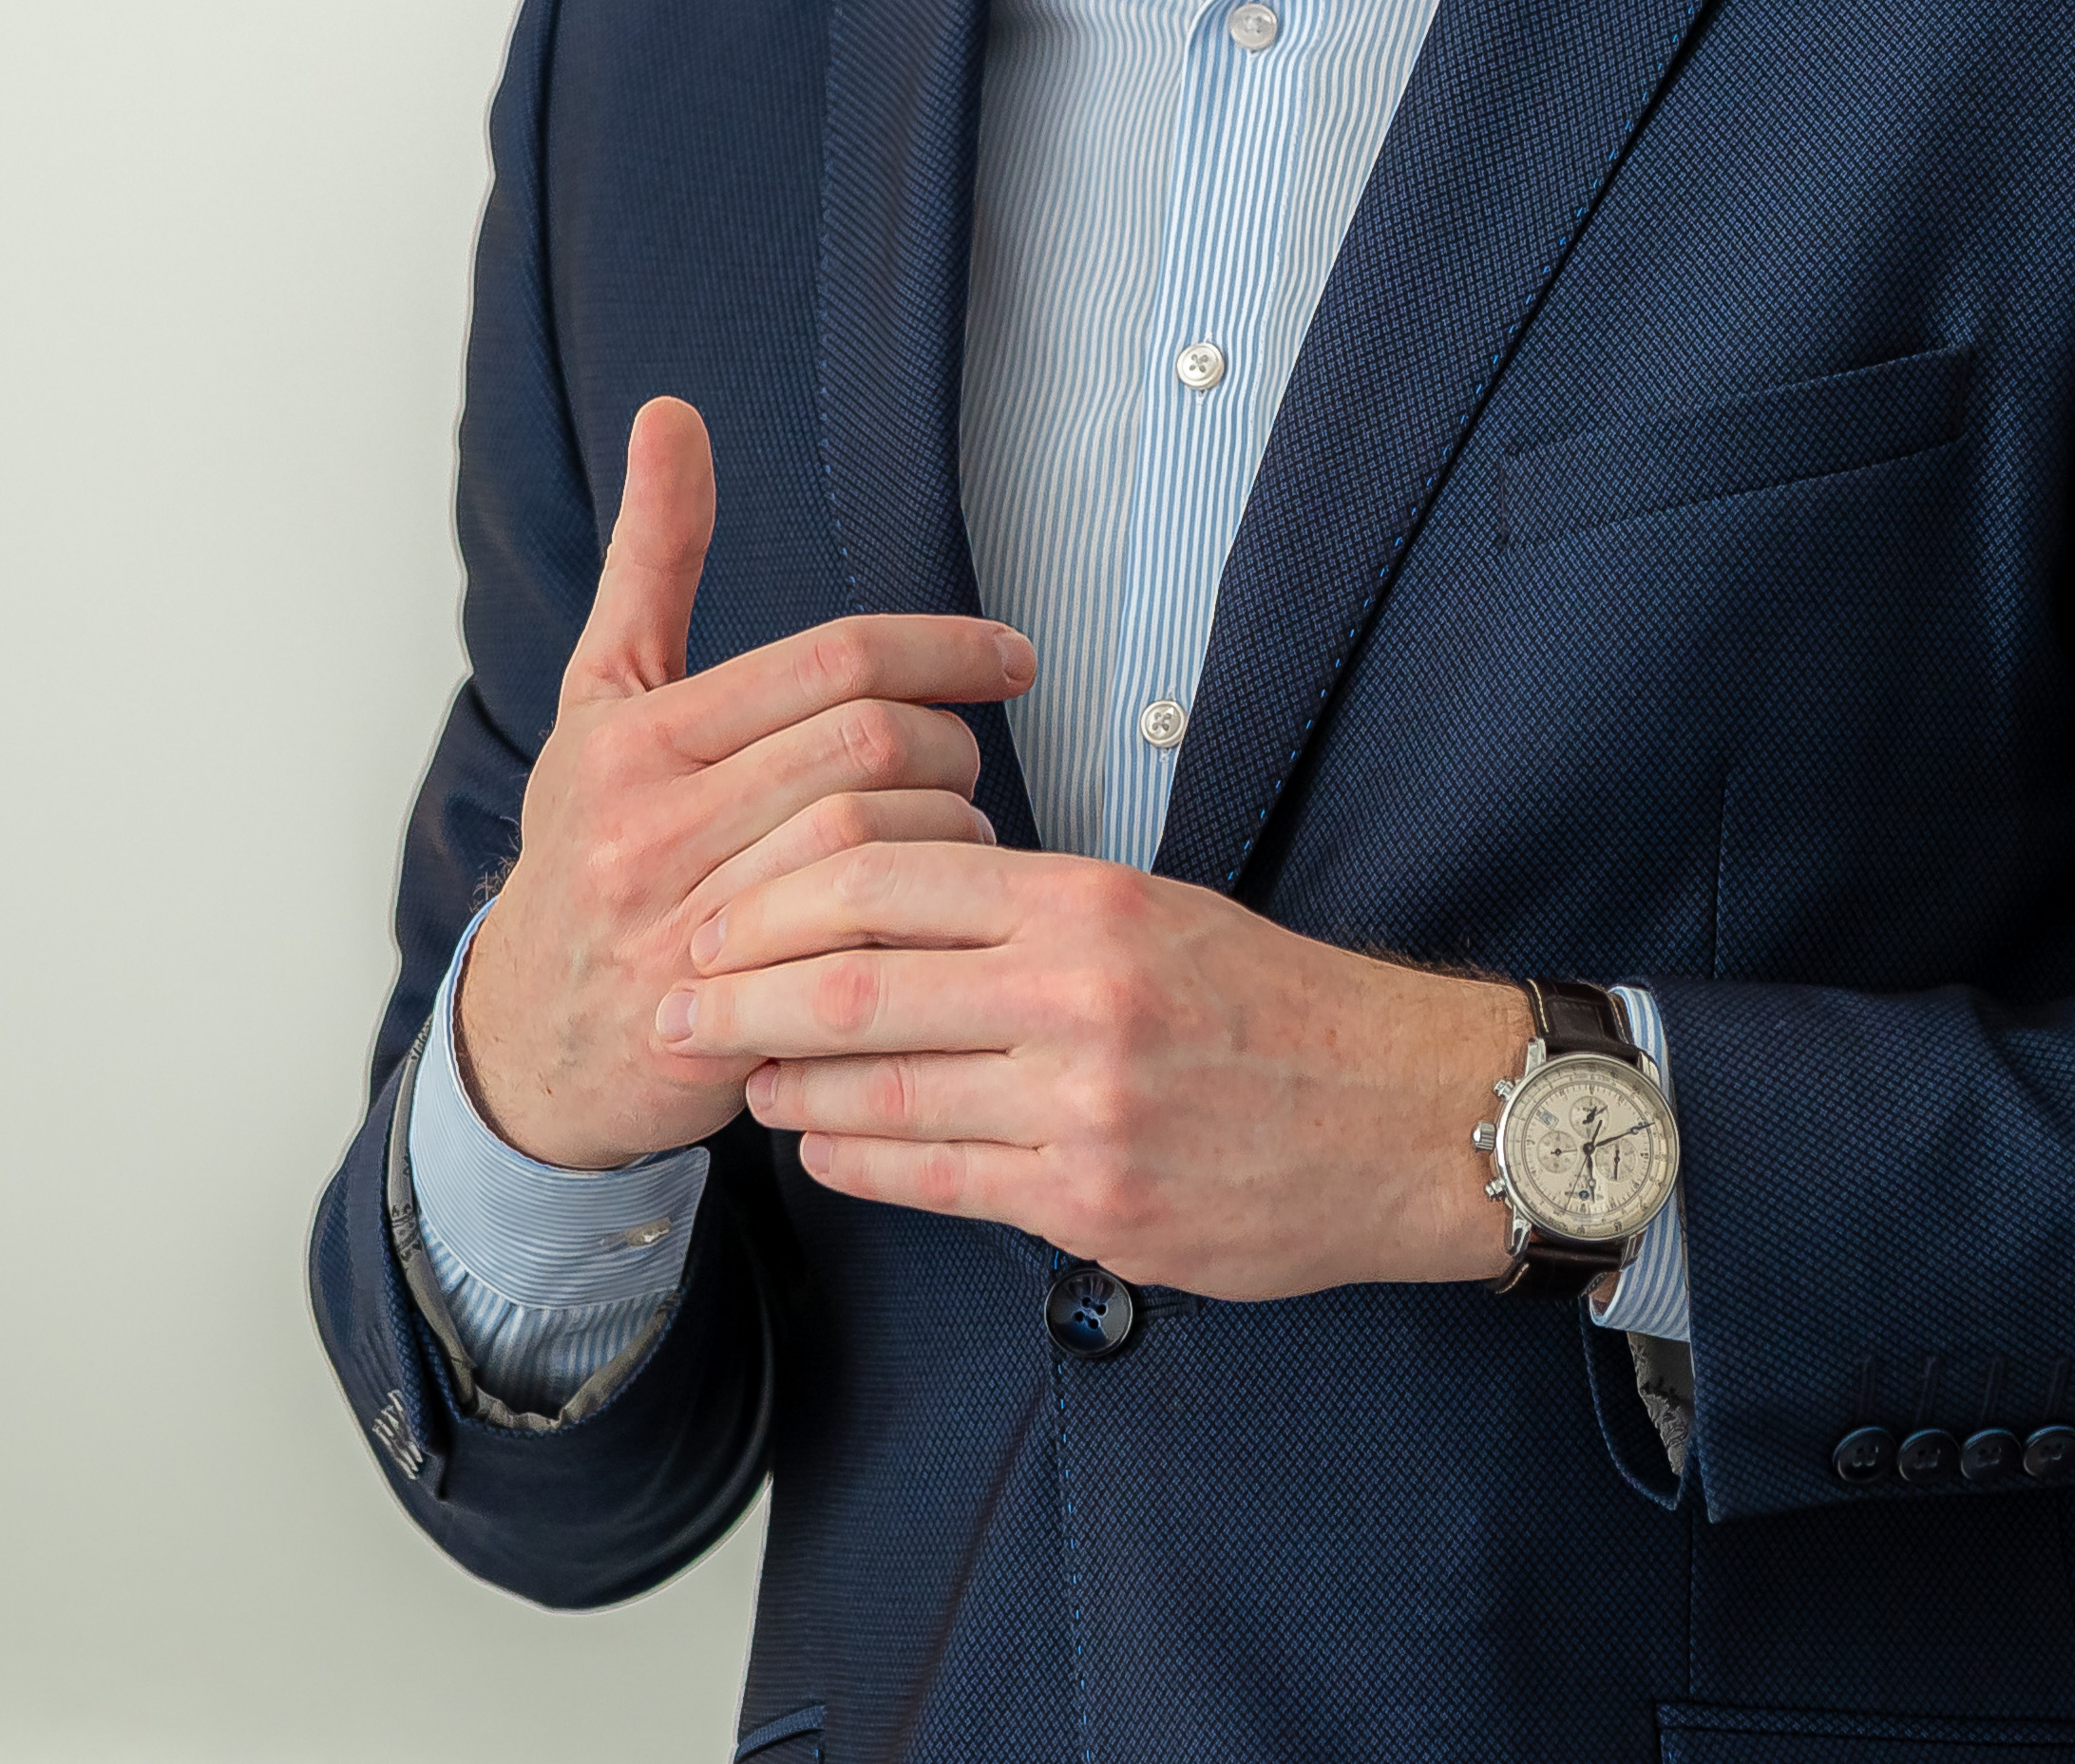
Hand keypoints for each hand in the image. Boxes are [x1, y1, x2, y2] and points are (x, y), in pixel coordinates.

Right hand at [452, 399, 1036, 1171]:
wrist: (530, 1039)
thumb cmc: (588, 848)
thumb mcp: (604, 695)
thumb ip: (655, 558)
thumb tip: (672, 414)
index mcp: (638, 736)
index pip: (832, 660)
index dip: (945, 648)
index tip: (1012, 656)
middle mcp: (651, 825)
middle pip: (869, 746)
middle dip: (952, 743)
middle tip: (967, 758)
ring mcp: (686, 927)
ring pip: (878, 843)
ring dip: (950, 833)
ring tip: (953, 832)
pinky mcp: (723, 1020)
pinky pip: (866, 949)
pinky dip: (923, 920)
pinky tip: (934, 913)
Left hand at [667, 842, 1525, 1300]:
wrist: (1403, 1115)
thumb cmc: (1271, 1007)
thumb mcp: (1156, 911)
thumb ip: (1026, 908)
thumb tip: (885, 903)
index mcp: (1086, 901)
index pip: (883, 873)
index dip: (771, 896)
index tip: (713, 913)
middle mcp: (1076, 995)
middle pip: (851, 980)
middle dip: (736, 994)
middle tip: (672, 1001)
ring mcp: (1082, 1106)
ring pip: (876, 1088)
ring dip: (785, 1084)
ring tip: (742, 1073)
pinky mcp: (1092, 1202)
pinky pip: (931, 1179)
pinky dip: (854, 1156)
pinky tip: (822, 1140)